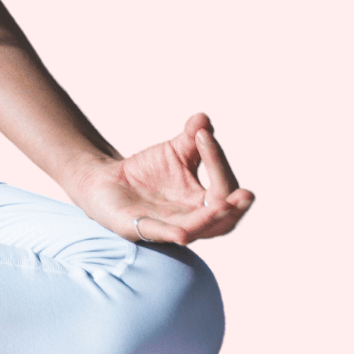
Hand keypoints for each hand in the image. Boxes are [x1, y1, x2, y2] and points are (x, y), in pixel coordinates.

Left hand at [66, 113, 254, 244]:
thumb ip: (190, 138)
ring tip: (223, 205)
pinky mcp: (138, 228)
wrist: (108, 180)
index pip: (223, 189)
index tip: (204, 135)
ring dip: (209, 220)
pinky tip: (182, 235)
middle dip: (234, 208)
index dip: (218, 163)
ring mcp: (165, 227)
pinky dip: (171, 234)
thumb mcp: (173, 151)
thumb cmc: (147, 171)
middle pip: (221, 221)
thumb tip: (203, 119)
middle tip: (245, 194)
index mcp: (201, 202)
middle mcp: (189, 219)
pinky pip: (157, 234)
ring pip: (194, 230)